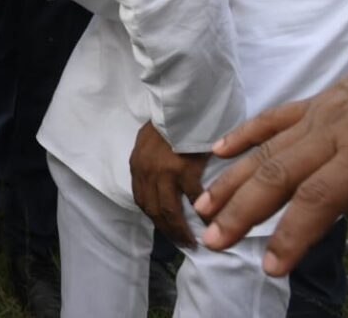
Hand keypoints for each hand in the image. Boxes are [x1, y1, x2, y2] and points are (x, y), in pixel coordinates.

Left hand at [129, 121, 208, 247]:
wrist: (181, 105)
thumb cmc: (169, 122)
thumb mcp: (148, 142)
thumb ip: (150, 163)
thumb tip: (159, 183)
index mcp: (137, 165)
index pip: (141, 200)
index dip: (153, 217)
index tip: (165, 228)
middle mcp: (146, 172)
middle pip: (153, 210)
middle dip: (167, 230)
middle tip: (182, 243)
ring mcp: (164, 173)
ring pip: (169, 211)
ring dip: (180, 230)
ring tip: (192, 241)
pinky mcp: (184, 171)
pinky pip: (193, 200)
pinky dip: (202, 214)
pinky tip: (210, 221)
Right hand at [193, 67, 347, 275]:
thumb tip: (347, 222)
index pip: (317, 202)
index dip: (291, 236)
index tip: (271, 267)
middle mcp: (332, 135)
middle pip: (278, 177)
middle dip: (242, 212)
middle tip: (213, 240)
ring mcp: (321, 114)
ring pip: (268, 150)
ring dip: (233, 180)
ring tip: (204, 206)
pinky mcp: (319, 100)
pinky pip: (275, 118)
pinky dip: (245, 135)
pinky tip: (220, 152)